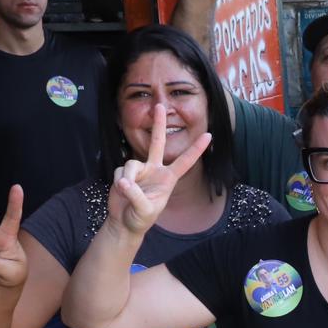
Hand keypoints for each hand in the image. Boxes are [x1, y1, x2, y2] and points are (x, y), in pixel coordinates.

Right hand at [109, 104, 211, 235]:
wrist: (124, 222)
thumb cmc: (141, 218)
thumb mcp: (144, 210)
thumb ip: (136, 195)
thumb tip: (124, 181)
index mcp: (168, 179)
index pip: (185, 161)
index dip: (196, 149)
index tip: (209, 135)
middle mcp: (155, 169)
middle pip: (158, 142)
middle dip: (158, 124)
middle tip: (160, 105)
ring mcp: (140, 169)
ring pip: (131, 164)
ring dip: (127, 178)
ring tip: (126, 192)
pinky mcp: (124, 172)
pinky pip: (119, 171)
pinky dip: (118, 182)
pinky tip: (120, 191)